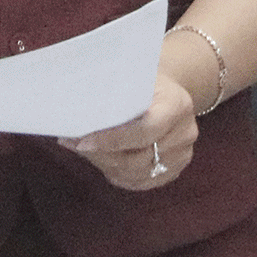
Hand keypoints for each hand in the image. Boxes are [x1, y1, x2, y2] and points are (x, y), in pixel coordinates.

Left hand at [59, 71, 196, 190]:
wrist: (167, 90)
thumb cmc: (145, 79)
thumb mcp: (133, 75)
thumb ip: (113, 93)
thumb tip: (77, 110)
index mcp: (178, 104)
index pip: (144, 131)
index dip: (112, 140)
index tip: (82, 141)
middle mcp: (185, 133)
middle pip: (138, 157)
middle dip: (101, 153)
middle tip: (71, 143)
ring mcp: (181, 155)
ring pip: (135, 173)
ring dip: (104, 163)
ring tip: (81, 149)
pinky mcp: (173, 170)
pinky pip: (138, 181)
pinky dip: (116, 172)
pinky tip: (100, 159)